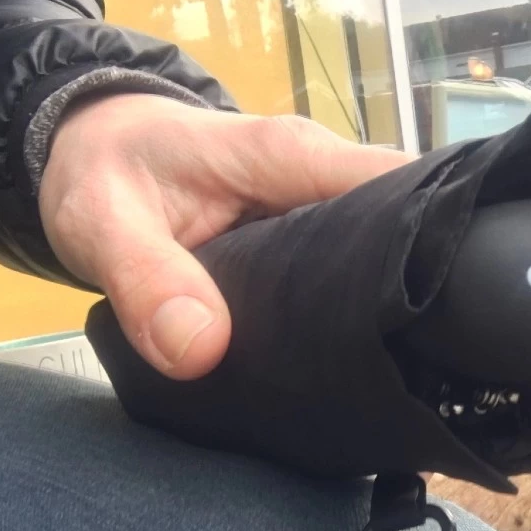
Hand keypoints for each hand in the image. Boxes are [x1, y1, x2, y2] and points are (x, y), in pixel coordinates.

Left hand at [39, 94, 410, 379]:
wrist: (92, 155)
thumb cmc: (101, 170)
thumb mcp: (104, 222)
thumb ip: (147, 280)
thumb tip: (200, 350)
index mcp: (289, 158)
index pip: (397, 185)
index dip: (427, 244)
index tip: (437, 315)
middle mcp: (319, 180)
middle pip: (401, 227)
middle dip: (413, 292)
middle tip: (412, 367)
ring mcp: (317, 213)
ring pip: (379, 254)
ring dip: (384, 308)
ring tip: (390, 375)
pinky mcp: (308, 241)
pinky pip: (347, 272)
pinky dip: (349, 314)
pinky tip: (346, 363)